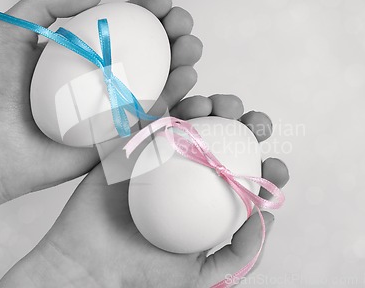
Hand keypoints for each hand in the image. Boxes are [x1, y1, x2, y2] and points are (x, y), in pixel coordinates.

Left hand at [0, 0, 201, 232]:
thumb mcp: (14, 28)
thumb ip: (49, 0)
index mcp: (84, 53)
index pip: (124, 28)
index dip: (147, 12)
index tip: (161, 1)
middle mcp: (103, 79)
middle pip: (149, 55)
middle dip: (173, 35)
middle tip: (181, 25)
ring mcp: (113, 109)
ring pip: (157, 84)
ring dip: (181, 63)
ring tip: (190, 49)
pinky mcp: (116, 137)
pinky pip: (149, 117)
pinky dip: (171, 99)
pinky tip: (184, 79)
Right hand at [0, 96, 289, 287]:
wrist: (89, 264)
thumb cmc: (142, 277)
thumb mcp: (201, 277)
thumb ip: (239, 256)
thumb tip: (268, 219)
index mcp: (205, 204)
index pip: (243, 179)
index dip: (266, 167)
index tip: (275, 166)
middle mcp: (186, 177)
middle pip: (224, 142)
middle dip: (248, 127)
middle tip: (257, 126)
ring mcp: (159, 159)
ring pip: (194, 122)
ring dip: (215, 106)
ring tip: (225, 108)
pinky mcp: (132, 145)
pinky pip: (155, 116)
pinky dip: (174, 99)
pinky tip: (193, 96)